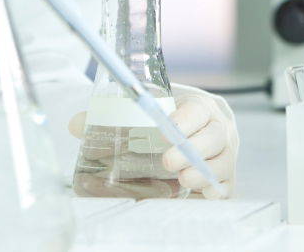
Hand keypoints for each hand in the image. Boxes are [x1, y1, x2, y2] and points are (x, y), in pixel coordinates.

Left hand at [69, 91, 238, 198]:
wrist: (202, 126)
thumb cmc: (172, 117)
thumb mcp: (150, 110)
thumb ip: (113, 116)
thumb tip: (75, 125)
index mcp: (201, 106)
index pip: (198, 109)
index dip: (185, 119)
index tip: (167, 128)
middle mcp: (219, 128)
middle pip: (215, 137)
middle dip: (191, 151)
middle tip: (167, 161)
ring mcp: (226, 153)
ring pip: (224, 163)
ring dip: (201, 174)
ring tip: (182, 180)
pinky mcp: (227, 177)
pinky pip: (227, 188)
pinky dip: (214, 194)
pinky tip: (197, 196)